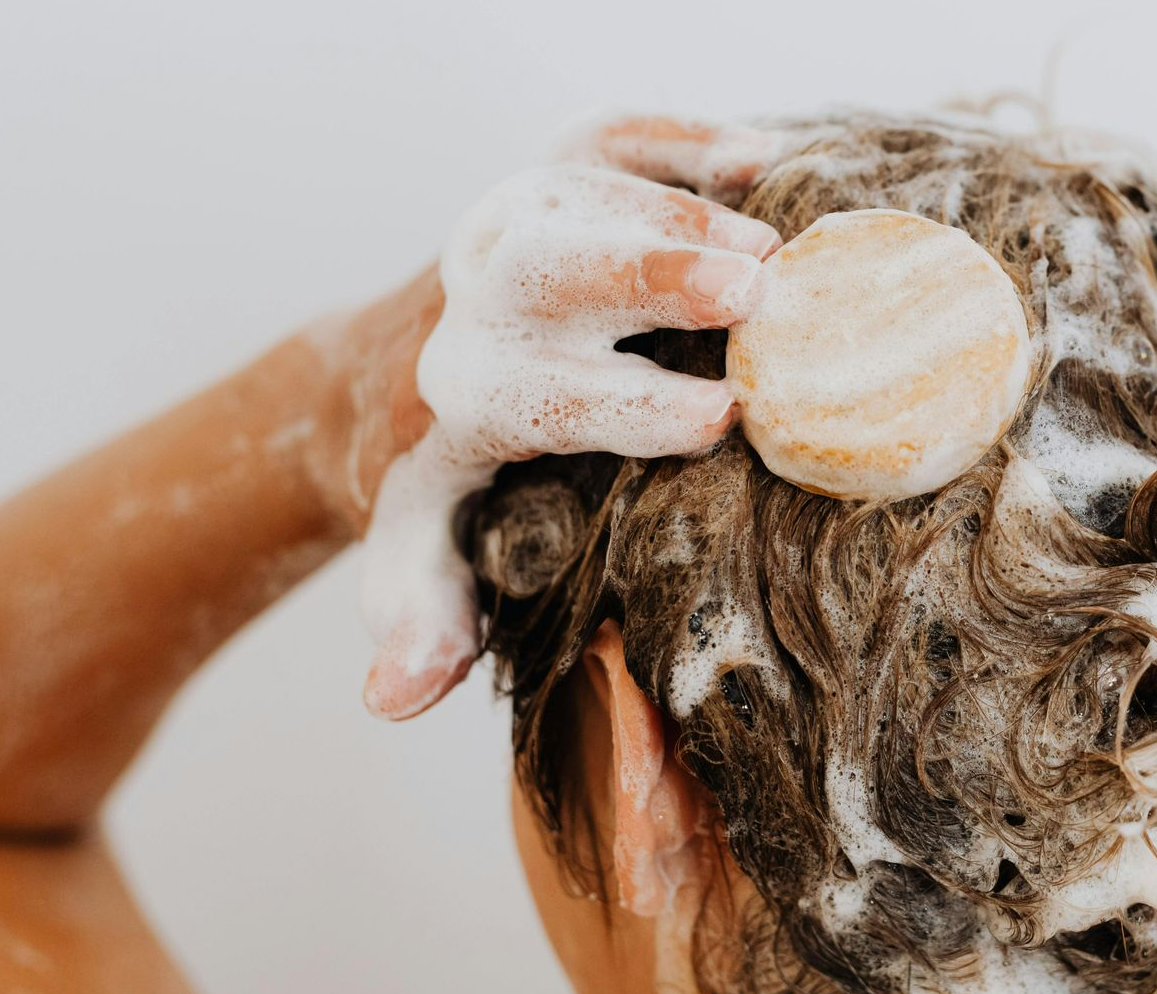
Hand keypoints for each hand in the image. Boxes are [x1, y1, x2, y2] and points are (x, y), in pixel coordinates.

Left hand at [306, 115, 785, 719]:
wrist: (381, 371)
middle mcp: (481, 293)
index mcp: (464, 393)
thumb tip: (392, 698)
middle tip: (755, 286)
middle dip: (651, 270)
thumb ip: (419, 625)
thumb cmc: (436, 482)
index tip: (720, 418)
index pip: (541, 395)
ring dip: (682, 210)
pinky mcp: (552, 169)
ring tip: (775, 241)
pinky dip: (682, 136)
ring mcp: (516, 218)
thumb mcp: (417, 560)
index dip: (631, 406)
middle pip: (556, 267)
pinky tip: (756, 157)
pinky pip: (614, 132)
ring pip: (589, 188)